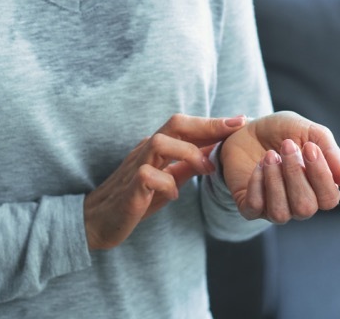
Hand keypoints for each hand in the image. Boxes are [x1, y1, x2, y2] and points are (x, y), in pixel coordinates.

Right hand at [84, 113, 246, 249]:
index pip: (185, 127)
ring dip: (188, 153)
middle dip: (207, 124)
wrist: (99, 220)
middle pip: (175, 124)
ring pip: (160, 142)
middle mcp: (146, 150)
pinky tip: (175, 195)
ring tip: (206, 168)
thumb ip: (186, 167)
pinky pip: (148, 176)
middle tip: (234, 127)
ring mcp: (136, 166)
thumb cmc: (135, 199)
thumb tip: (213, 154)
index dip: (212, 122)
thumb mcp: (167, 181)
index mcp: (157, 148)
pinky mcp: (129, 188)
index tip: (240, 120)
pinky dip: (166, 183)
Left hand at [219, 110, 339, 223]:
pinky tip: (258, 165)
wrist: (250, 128)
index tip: (310, 147)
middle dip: (295, 173)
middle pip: (305, 208)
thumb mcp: (311, 132)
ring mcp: (273, 207)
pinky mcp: (249, 206)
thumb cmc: (284, 132)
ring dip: (275, 181)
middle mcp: (298, 203)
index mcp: (318, 189)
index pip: (329, 199)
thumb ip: (332, 153)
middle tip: (286, 145)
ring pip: (280, 213)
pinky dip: (256, 184)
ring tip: (270, 155)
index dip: (321, 176)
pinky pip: (254, 208)